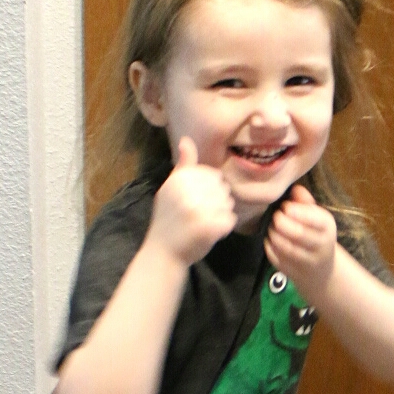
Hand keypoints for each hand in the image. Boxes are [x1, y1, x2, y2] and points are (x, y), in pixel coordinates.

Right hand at [147, 137, 237, 264]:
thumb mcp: (170, 189)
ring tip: (205, 223)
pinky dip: (224, 228)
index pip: (214, 176)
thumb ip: (183, 166)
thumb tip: (187, 140)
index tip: (197, 202)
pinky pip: (230, 220)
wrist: (162, 252)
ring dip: (222, 215)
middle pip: (223, 189)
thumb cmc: (168, 219)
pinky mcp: (209, 228)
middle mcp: (188, 192)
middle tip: (201, 215)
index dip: (211, 190)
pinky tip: (210, 233)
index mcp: (179, 179)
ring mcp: (199, 210)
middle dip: (218, 202)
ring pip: (229, 204)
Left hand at [265, 183, 338, 302]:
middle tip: (276, 217)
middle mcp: (321, 245)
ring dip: (274, 235)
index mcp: (327, 227)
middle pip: (299, 234)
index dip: (296, 212)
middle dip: (282, 223)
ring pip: (287, 248)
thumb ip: (305, 202)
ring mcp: (308, 261)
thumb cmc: (316, 235)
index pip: (315, 219)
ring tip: (272, 228)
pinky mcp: (294, 271)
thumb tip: (295, 189)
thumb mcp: (317, 217)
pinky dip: (270, 247)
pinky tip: (270, 240)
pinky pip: (277, 258)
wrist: (321, 269)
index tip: (285, 207)